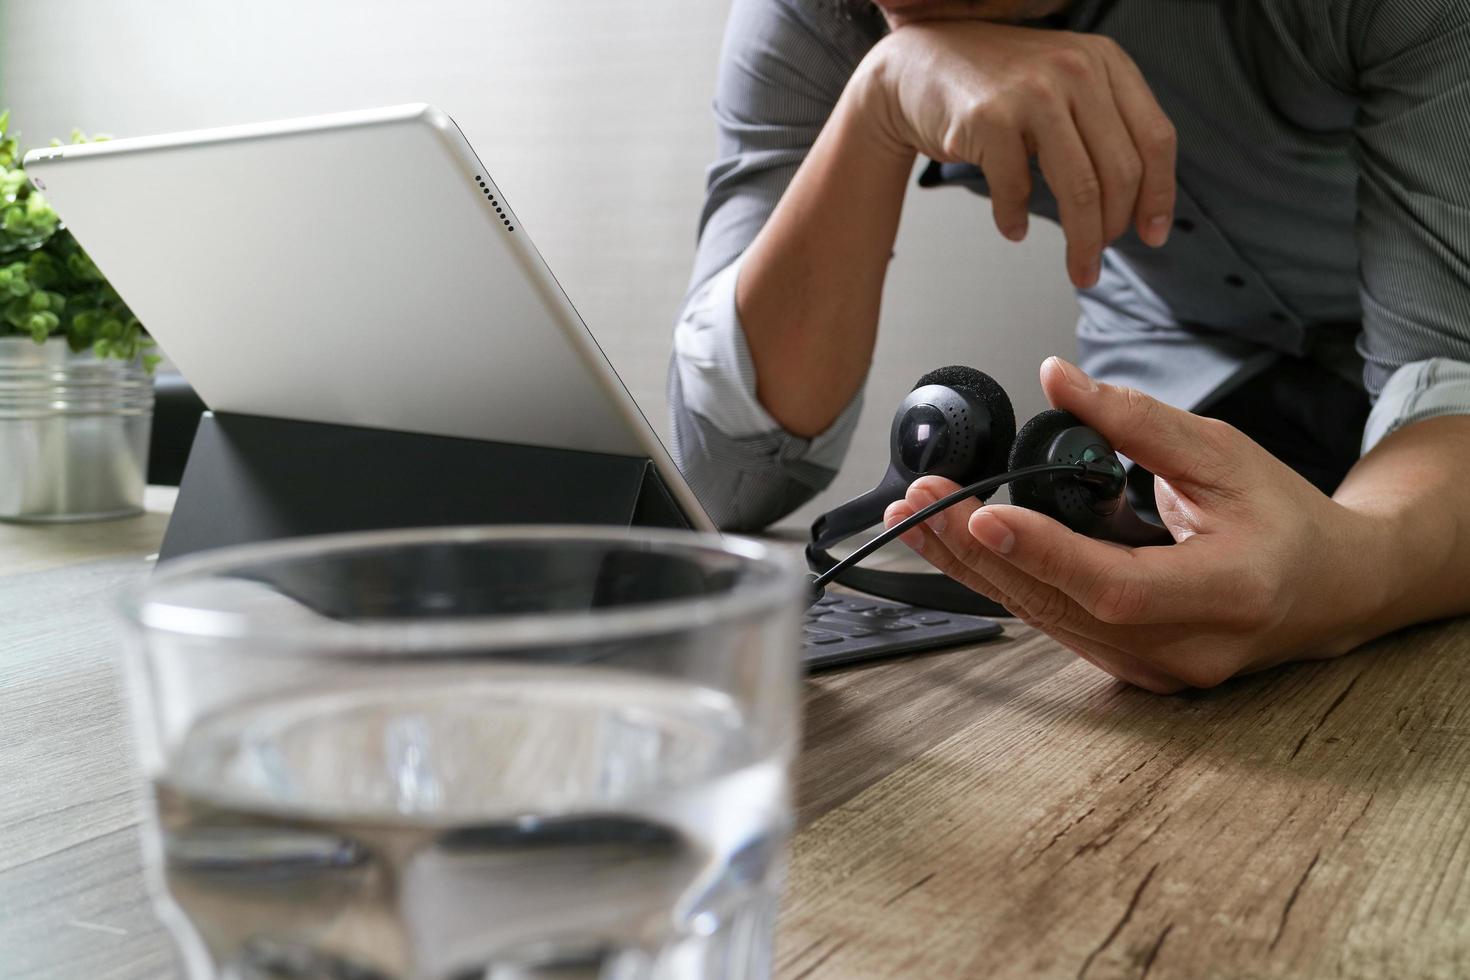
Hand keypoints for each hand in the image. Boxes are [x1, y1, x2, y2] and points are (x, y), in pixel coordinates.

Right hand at [854, 20, 1176, 286]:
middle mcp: (1076, 70)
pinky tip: (1013, 228)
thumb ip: (1103, 124)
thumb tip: (1140, 203)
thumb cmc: (997, 89)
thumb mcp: (1064, 85)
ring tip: (1078, 268)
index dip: (1160, 195)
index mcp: (1105, 62)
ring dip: (1083, 242)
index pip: (1156, 138)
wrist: (918, 66)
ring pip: (1081, 188)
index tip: (1152, 234)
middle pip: (1121, 172)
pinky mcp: (990, 118)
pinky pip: (1018, 191)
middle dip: (1114, 229)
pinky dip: (1015, 221)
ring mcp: (1033, 92)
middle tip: (1099, 258)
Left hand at [882, 358, 1392, 692]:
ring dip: (975, 567)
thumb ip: (1137, 421)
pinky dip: (1004, 580)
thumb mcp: (1223, 454)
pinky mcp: (1132, 668)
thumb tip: (1059, 379)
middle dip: (979, 552)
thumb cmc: (1284, 521)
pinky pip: (1054, 623)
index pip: (1118, 586)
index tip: (984, 516)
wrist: (1330, 590)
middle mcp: (1188, 648)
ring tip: (920, 516)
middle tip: (920, 501)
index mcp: (1229, 593)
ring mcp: (1157, 670)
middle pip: (1062, 607)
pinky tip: (959, 546)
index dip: (1046, 553)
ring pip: (1045, 619)